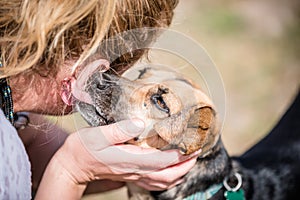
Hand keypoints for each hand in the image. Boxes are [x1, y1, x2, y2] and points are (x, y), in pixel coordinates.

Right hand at [35, 119, 197, 198]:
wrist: (73, 167)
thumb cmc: (83, 149)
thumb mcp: (97, 135)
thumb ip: (119, 130)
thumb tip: (140, 123)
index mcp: (130, 159)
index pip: (162, 161)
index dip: (181, 155)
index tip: (194, 145)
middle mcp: (135, 171)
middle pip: (168, 176)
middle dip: (186, 165)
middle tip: (196, 151)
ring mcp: (133, 176)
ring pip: (163, 182)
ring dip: (179, 173)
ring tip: (188, 160)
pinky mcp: (130, 176)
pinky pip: (155, 183)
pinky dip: (168, 178)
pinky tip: (170, 170)